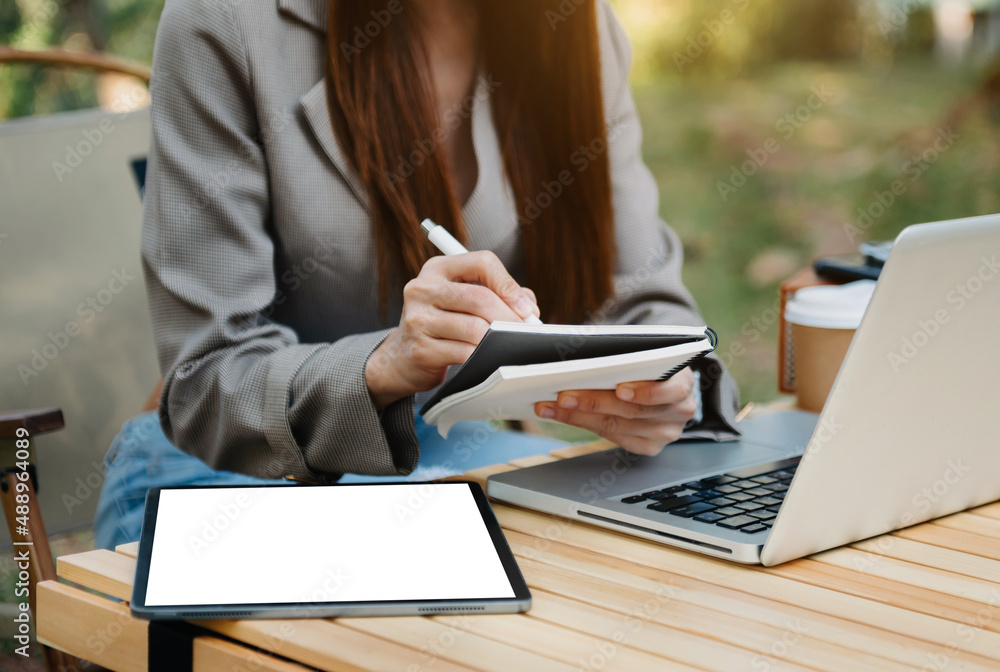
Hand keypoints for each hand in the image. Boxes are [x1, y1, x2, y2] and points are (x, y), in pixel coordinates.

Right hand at [365, 251, 539, 408]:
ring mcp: (418, 319)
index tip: (526, 308)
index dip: (508, 284)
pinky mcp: (420, 349)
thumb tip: (529, 309)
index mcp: (437, 269)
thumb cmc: (444, 324)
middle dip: (509, 316)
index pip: (482, 262)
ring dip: (498, 339)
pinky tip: (489, 358)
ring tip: (508, 345)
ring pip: (474, 328)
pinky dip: (483, 357)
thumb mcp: (463, 299)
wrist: (403, 357)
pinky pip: (464, 353)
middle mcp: (422, 289)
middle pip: (479, 297)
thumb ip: (499, 295)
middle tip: (525, 331)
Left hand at [534, 367, 697, 455]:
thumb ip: (628, 354)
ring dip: (579, 415)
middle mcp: (679, 411)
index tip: (619, 389)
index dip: (646, 392)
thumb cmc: (649, 363)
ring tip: (552, 406)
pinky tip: (564, 415)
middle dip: (594, 402)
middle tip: (563, 395)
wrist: (662, 382)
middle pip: (633, 411)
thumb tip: (584, 351)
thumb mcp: (647, 353)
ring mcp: (665, 432)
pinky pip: (613, 437)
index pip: (670, 390)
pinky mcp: (649, 446)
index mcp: (683, 383)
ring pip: (617, 426)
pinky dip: (584, 425)